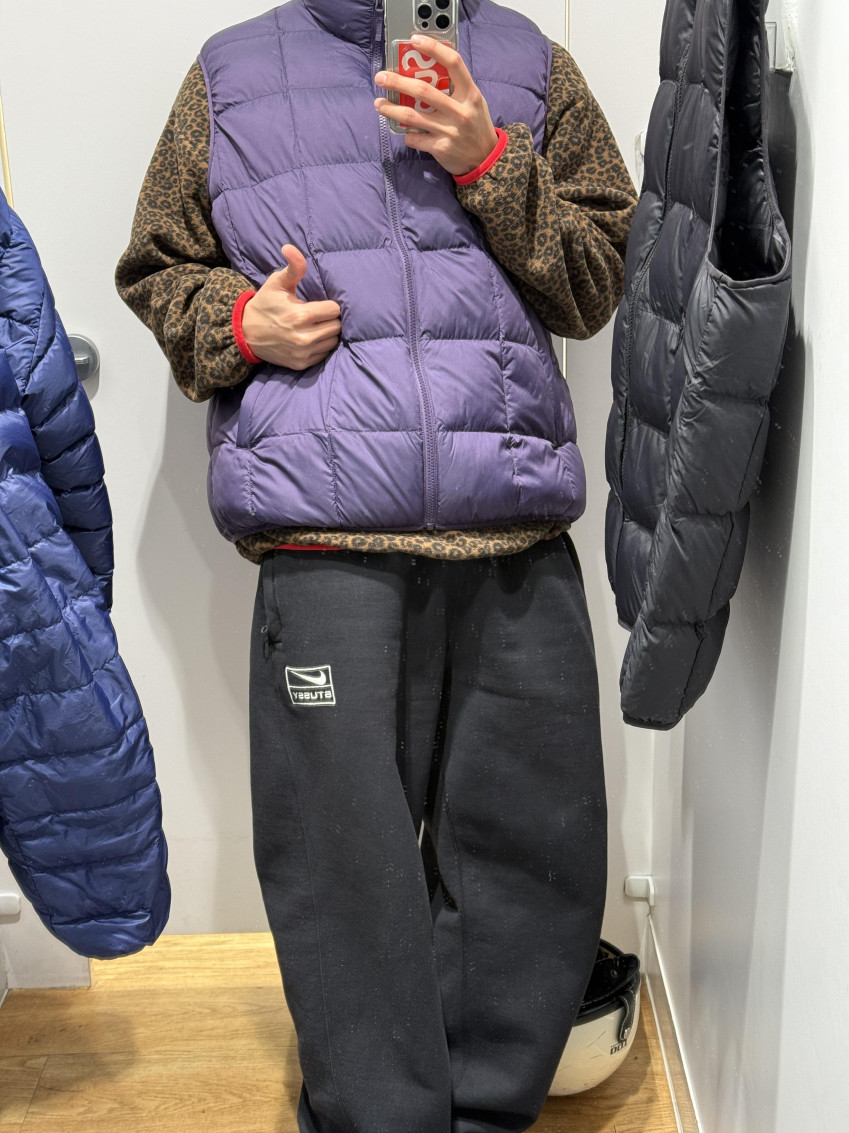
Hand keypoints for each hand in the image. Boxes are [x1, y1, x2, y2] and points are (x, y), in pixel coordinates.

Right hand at [241, 243, 341, 369]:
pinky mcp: (302, 364)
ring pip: (333, 341)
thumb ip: (293, 267)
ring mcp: (303, 353)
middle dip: (330, 319)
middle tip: (318, 315)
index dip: (329, 305)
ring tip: (315, 326)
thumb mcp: (277, 282)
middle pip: (336, 326)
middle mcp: (304, 337)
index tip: (320, 304)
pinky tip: (311, 338)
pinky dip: (321, 346)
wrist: (246, 333)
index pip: (334, 310)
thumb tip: (289, 247)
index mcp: (300, 315)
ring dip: (328, 333)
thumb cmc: (265, 304)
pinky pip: (324, 354)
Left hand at [373, 34, 498, 177]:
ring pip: (412, 117)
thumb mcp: (473, 102)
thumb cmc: (476, 125)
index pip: (453, 63)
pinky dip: (407, 135)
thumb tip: (426, 70)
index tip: (415, 40)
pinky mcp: (440, 148)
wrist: (486, 159)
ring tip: (379, 104)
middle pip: (423, 91)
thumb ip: (456, 88)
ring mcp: (449, 131)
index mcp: (470, 94)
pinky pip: (415, 139)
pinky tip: (406, 132)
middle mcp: (459, 111)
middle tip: (381, 77)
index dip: (434, 48)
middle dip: (398, 82)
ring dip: (391, 109)